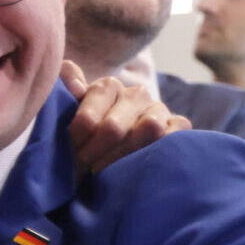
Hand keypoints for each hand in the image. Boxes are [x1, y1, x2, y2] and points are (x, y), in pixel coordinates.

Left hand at [61, 61, 186, 171]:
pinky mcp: (177, 125)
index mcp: (107, 88)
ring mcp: (158, 109)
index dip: (78, 138)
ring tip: (111, 171)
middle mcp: (135, 94)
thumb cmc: (85, 139)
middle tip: (88, 167)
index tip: (71, 151)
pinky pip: (176, 132)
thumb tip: (68, 74)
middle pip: (114, 127)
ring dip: (125, 155)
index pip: (89, 115)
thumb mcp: (68, 118)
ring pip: (149, 127)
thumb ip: (67, 93)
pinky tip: (140, 162)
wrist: (109, 158)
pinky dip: (160, 148)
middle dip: (96, 152)